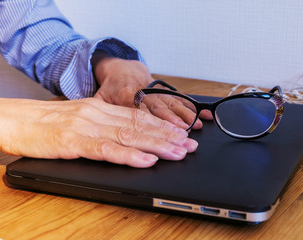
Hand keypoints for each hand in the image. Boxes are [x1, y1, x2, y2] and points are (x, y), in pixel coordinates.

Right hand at [0, 98, 197, 167]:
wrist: (15, 119)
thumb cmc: (46, 122)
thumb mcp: (80, 118)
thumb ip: (103, 124)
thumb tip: (127, 135)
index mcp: (100, 109)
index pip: (138, 116)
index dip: (162, 125)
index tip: (181, 133)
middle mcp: (98, 114)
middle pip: (140, 125)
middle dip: (168, 136)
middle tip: (189, 144)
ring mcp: (88, 127)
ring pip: (129, 136)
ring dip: (157, 145)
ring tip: (178, 152)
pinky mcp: (75, 142)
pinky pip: (108, 149)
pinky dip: (130, 156)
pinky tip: (147, 160)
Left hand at [91, 51, 211, 128]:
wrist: (120, 67)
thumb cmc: (110, 87)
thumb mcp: (99, 98)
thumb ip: (101, 113)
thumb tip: (98, 130)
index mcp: (125, 95)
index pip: (139, 112)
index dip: (151, 124)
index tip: (161, 134)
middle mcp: (143, 92)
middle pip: (160, 109)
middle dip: (174, 123)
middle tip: (186, 135)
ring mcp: (155, 90)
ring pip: (172, 103)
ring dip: (185, 115)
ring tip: (197, 125)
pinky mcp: (163, 90)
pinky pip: (179, 98)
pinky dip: (191, 106)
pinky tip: (204, 113)